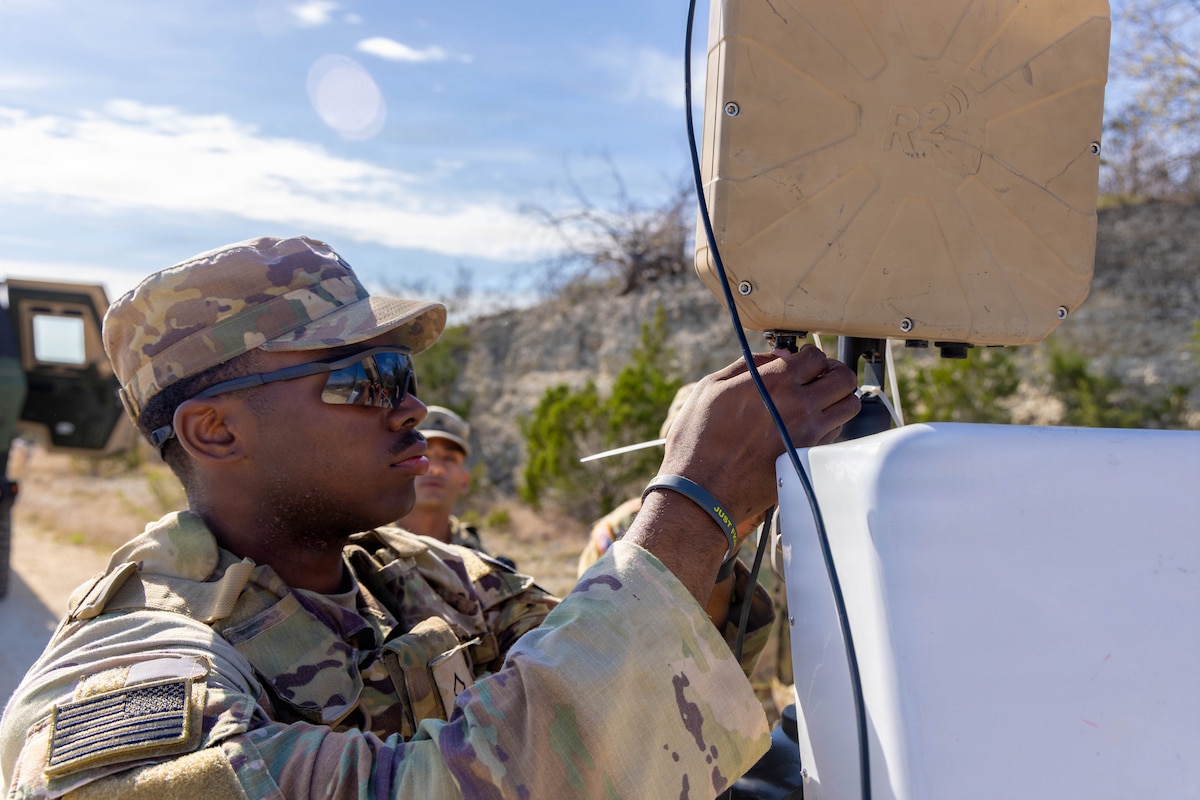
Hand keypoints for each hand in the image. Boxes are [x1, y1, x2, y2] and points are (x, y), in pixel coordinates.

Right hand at [659, 345, 858, 524]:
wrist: (701, 489)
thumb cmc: (698, 438)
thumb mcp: (712, 387)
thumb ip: (749, 364)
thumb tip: (778, 356)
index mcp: (775, 381)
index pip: (816, 356)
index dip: (809, 356)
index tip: (801, 362)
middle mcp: (799, 405)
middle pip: (843, 378)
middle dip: (833, 372)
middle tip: (819, 377)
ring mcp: (808, 433)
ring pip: (849, 406)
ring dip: (839, 398)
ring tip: (821, 400)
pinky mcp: (808, 457)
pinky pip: (836, 432)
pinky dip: (830, 423)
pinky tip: (810, 423)